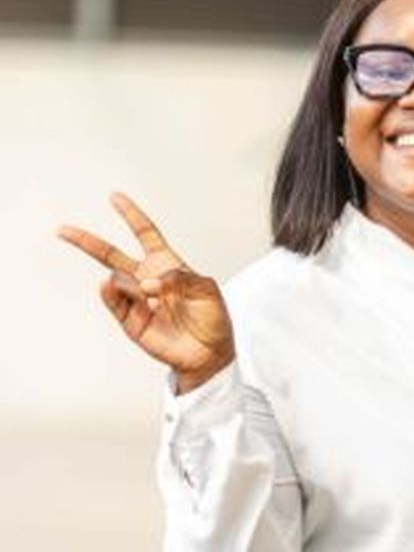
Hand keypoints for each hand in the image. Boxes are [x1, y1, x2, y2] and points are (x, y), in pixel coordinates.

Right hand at [58, 192, 234, 391]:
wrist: (210, 354)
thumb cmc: (212, 319)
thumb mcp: (207, 290)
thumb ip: (183, 278)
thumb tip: (152, 282)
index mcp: (167, 265)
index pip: (145, 233)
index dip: (131, 215)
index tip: (115, 197)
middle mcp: (146, 279)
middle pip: (111, 254)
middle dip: (87, 241)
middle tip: (63, 230)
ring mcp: (136, 299)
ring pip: (117, 279)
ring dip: (132, 283)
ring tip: (152, 295)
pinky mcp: (131, 320)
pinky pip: (114, 302)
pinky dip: (111, 291)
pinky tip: (109, 283)